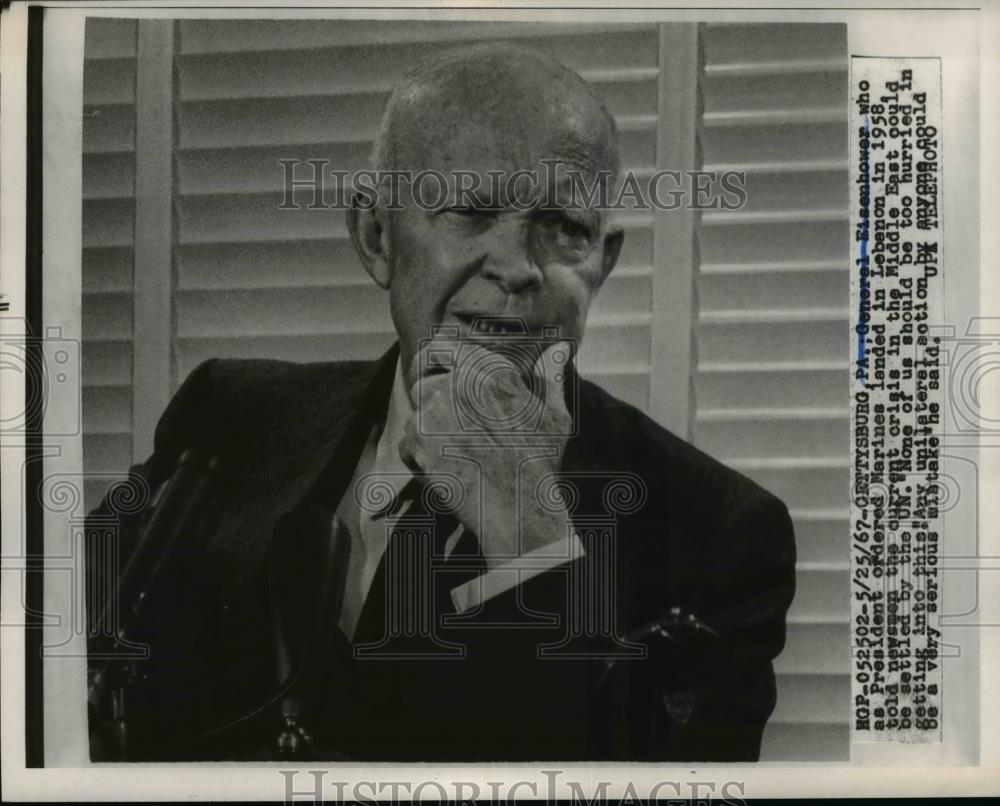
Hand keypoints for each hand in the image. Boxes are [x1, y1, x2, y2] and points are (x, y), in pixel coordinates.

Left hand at [399, 338, 573, 567]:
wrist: (519, 506)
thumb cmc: (540, 461)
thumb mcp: (554, 414)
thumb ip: (550, 375)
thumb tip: (559, 347)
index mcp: (488, 369)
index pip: (440, 348)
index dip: (433, 361)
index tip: (434, 374)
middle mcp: (457, 381)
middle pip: (421, 379)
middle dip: (427, 397)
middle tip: (443, 422)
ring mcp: (432, 409)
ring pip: (415, 413)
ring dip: (426, 430)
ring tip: (454, 453)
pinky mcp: (417, 439)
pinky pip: (408, 445)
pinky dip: (421, 459)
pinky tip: (448, 471)